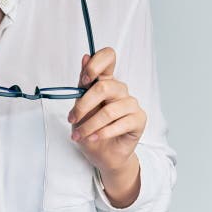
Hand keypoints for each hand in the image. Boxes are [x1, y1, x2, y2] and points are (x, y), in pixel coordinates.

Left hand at [67, 47, 146, 172]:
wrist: (101, 154)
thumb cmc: (90, 128)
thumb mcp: (80, 105)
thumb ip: (83, 83)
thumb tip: (85, 57)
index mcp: (106, 81)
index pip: (108, 57)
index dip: (96, 64)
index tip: (83, 80)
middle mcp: (120, 89)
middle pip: (104, 87)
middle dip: (83, 105)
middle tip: (72, 118)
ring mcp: (131, 104)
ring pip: (109, 111)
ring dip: (90, 126)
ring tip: (79, 135)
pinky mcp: (139, 119)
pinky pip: (120, 124)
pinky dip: (103, 133)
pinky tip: (94, 138)